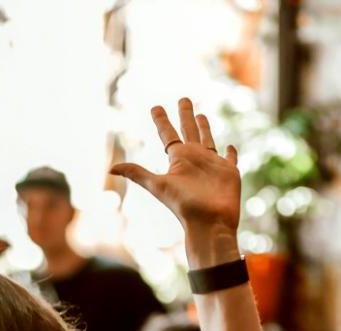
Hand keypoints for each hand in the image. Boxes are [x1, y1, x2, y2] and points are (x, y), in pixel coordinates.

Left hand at [110, 99, 240, 243]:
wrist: (210, 223)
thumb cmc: (184, 205)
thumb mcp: (158, 186)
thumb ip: (137, 174)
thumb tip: (110, 169)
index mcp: (178, 159)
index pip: (168, 134)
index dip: (161, 120)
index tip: (155, 106)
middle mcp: (194, 159)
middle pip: (188, 130)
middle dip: (185, 114)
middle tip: (183, 98)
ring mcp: (212, 165)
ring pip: (208, 139)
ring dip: (205, 127)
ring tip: (201, 114)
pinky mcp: (229, 172)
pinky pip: (230, 158)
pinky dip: (231, 152)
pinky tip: (230, 146)